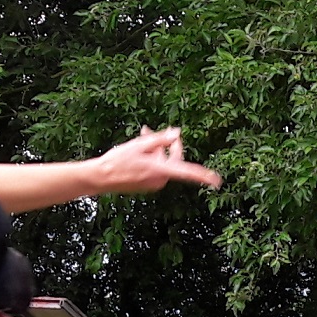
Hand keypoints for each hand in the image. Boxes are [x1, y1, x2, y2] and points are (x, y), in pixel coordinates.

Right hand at [89, 125, 221, 194]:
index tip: (216, 182)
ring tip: (139, 141)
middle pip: (172, 159)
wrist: (100, 178)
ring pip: (163, 163)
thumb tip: (177, 132)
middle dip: (164, 144)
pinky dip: (150, 159)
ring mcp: (154, 184)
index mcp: (159, 170)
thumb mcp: (139, 144)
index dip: (202, 175)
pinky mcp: (148, 186)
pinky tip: (137, 154)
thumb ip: (160, 138)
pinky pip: (156, 169)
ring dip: (155, 151)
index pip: (186, 172)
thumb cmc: (118, 160)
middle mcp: (160, 180)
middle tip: (148, 130)